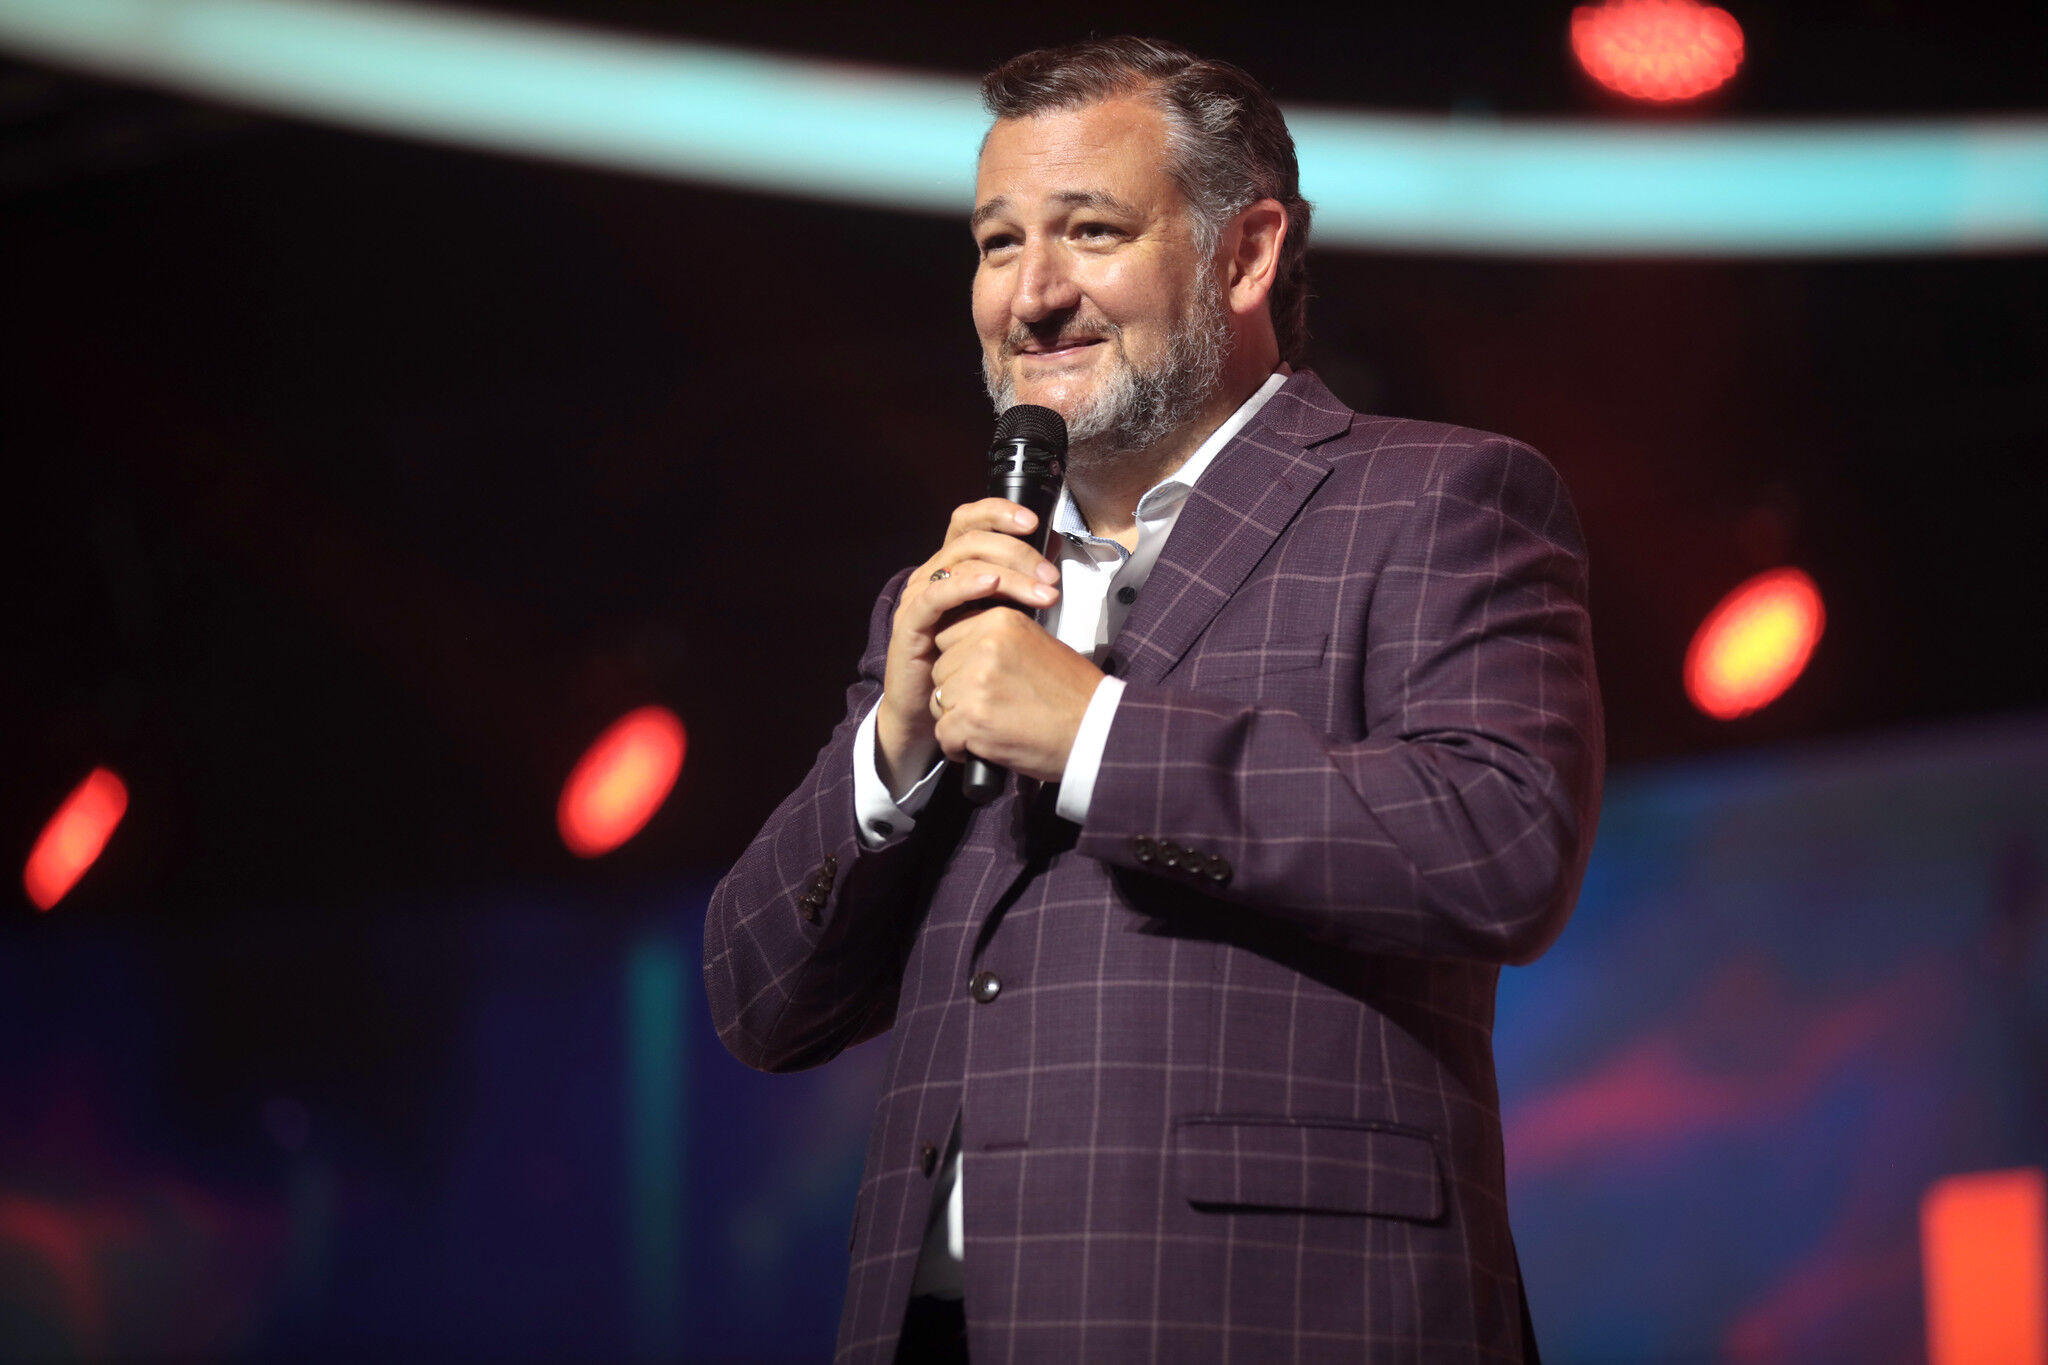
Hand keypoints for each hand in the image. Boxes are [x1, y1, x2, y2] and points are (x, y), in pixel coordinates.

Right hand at [875, 498, 1061, 793]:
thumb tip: (1055, 554)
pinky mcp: (910, 623)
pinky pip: (936, 594)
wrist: (931, 714)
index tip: (1035, 521)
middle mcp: (931, 573)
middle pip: (972, 539)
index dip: (998, 511)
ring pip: (961, 562)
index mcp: (951, 566)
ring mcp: (918, 596)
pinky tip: (993, 585)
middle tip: (1051, 576)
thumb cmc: (970, 666)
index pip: (969, 519)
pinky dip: (966, 584)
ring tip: (1042, 592)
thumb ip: (1019, 586)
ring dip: (1008, 572)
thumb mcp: (999, 618)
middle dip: (1018, 551)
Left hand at [929, 606, 1102, 782]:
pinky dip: (959, 746)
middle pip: (940, 669)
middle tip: (989, 705)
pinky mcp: (973, 718)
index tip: (980, 679)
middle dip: (956, 690)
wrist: (1095, 729)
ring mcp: (976, 682)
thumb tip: (962, 647)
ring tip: (990, 725)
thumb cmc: (1072, 693)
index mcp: (1000, 620)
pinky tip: (983, 745)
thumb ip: (996, 640)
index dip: (961, 662)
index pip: (948, 636)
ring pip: (939, 701)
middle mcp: (985, 645)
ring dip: (957, 719)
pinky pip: (944, 733)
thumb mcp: (1034, 643)